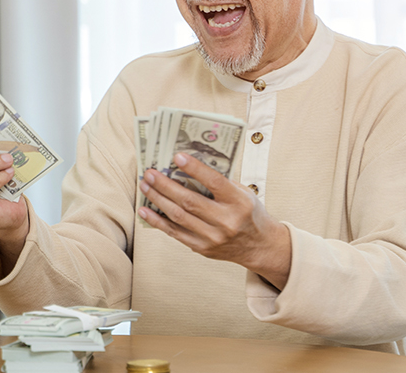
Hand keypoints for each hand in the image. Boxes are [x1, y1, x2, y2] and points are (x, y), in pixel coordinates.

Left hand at [138, 152, 292, 287]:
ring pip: (178, 216)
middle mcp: (226, 221)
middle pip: (190, 201)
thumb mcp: (244, 193)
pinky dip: (157, 221)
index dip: (195, 169)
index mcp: (240, 203)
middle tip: (150, 173)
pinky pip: (175, 233)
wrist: (259, 246)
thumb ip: (222, 183)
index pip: (215, 182)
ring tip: (145, 186)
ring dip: (158, 199)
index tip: (177, 157)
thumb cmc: (250, 214)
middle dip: (165, 185)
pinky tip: (145, 210)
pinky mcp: (202, 248)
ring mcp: (213, 237)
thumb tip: (190, 168)